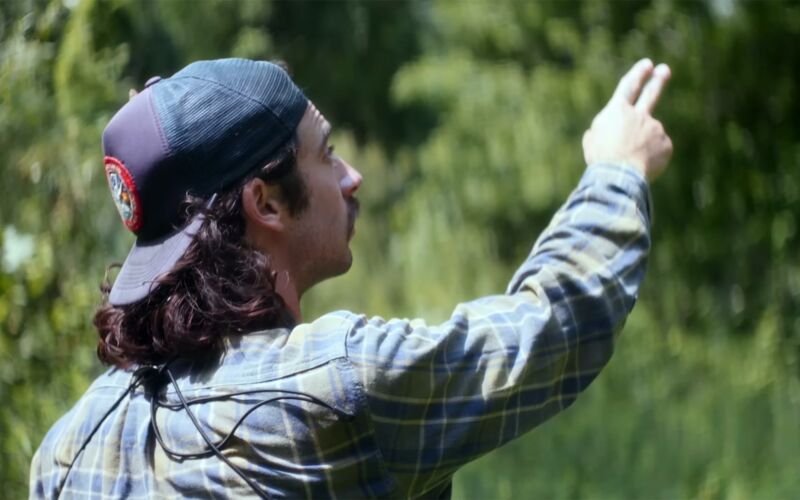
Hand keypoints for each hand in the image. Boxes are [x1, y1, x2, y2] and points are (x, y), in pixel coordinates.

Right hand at [582, 58, 672, 181]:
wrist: (618, 175)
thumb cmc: (600, 158)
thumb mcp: (592, 141)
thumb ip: (601, 130)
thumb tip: (606, 132)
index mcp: (617, 111)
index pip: (628, 86)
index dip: (637, 74)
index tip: (647, 64)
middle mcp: (639, 115)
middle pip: (651, 94)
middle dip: (658, 81)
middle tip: (664, 70)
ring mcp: (655, 128)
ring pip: (649, 137)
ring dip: (641, 147)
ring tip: (629, 162)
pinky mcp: (666, 144)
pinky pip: (657, 151)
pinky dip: (650, 158)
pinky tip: (640, 166)